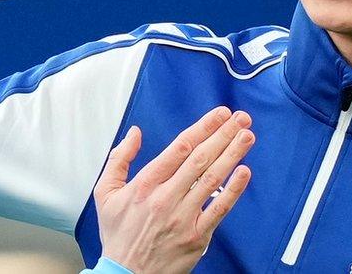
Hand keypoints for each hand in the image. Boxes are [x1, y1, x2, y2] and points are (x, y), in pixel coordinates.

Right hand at [93, 107, 253, 273]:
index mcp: (145, 184)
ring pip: (213, 179)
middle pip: (201, 158)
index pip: (180, 147)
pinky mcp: (197, 236)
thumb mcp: (105, 193)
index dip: (203, 128)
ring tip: (247, 137)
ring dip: (232, 154)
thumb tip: (135, 134)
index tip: (219, 115)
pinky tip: (244, 172)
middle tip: (240, 119)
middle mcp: (166, 197)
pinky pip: (219, 208)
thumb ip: (119, 158)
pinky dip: (233, 189)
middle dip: (223, 134)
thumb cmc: (118, 235)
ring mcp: (183, 216)